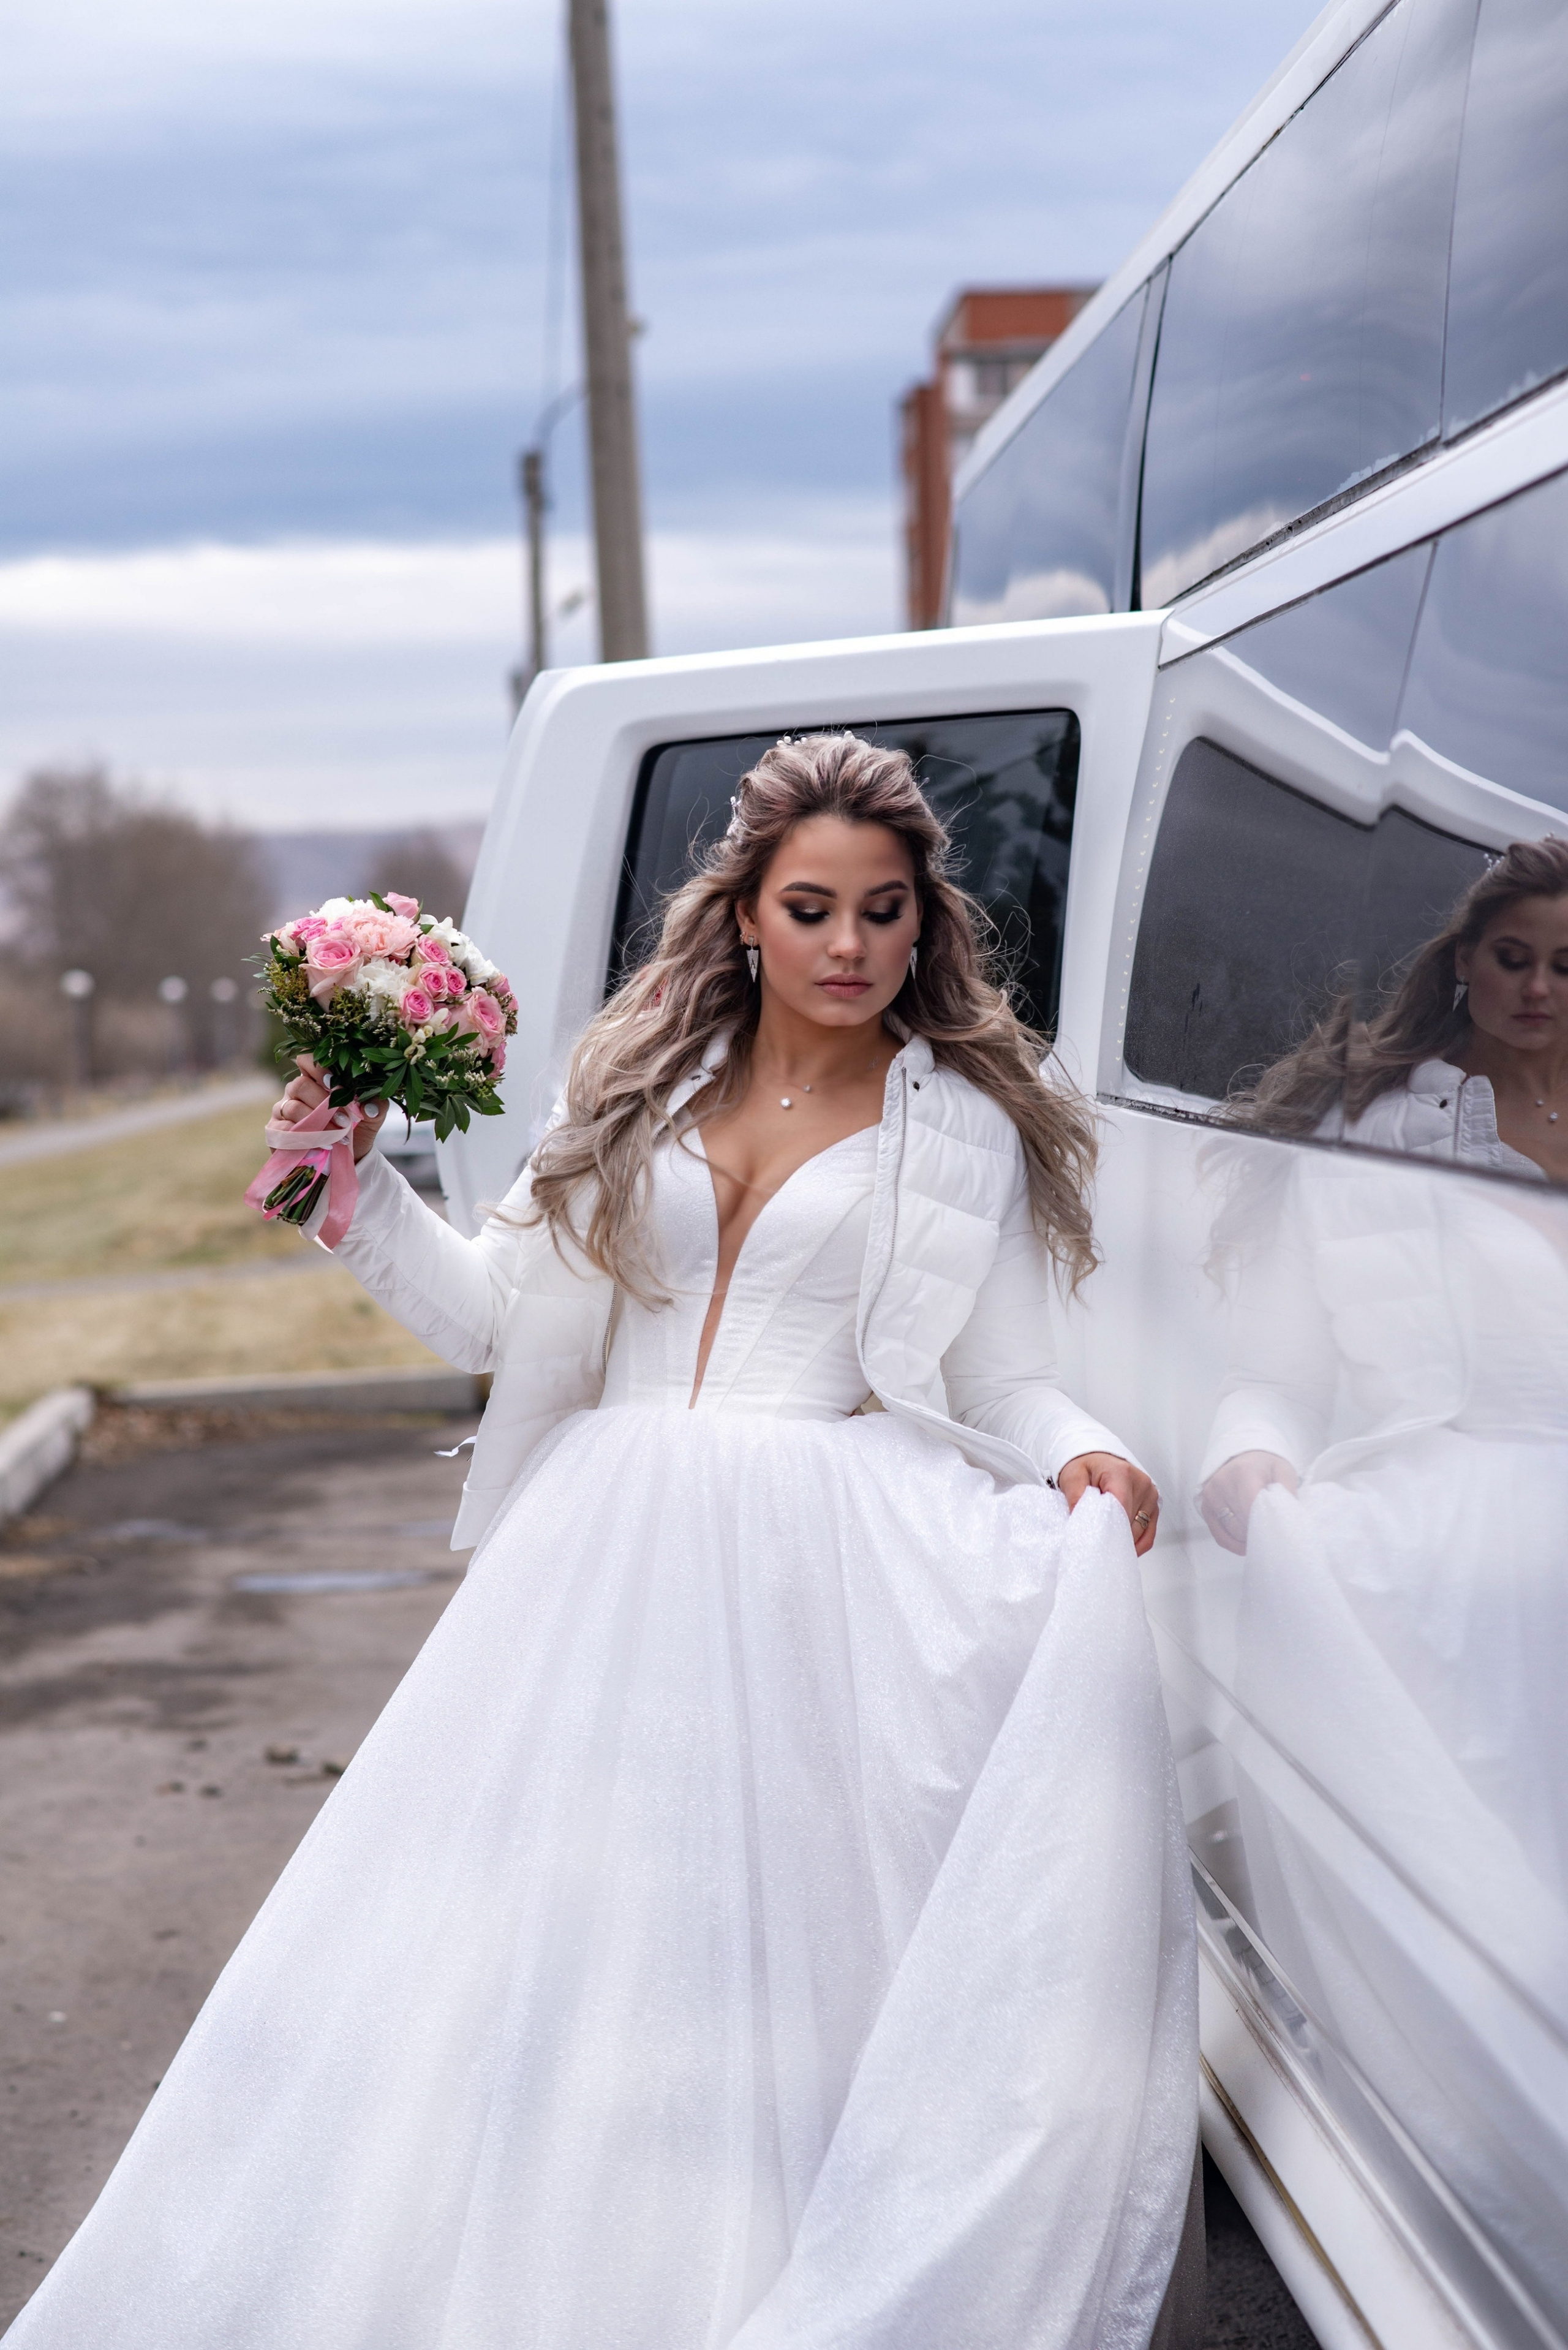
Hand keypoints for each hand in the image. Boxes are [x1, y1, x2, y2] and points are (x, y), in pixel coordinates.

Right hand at [270, 1053, 384, 1162]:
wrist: (347, 1159)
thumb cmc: (356, 1131)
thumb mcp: (371, 1119)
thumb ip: (375, 1107)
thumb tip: (369, 1106)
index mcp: (316, 1079)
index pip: (307, 1060)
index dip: (319, 1068)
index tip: (338, 1085)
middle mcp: (296, 1091)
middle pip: (300, 1084)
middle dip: (324, 1102)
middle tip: (345, 1119)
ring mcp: (283, 1110)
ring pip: (293, 1107)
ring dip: (318, 1122)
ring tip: (339, 1134)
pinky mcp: (276, 1131)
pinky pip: (285, 1130)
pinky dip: (306, 1138)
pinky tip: (324, 1145)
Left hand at [1058, 1453, 1159, 1556]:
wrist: (1097, 1458)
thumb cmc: (1087, 1466)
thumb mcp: (1072, 1476)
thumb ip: (1075, 1497)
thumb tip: (1080, 1520)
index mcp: (1122, 1473)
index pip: (1121, 1509)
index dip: (1108, 1528)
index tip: (1094, 1540)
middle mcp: (1141, 1484)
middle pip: (1130, 1523)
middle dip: (1111, 1535)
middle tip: (1094, 1540)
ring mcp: (1150, 1495)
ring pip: (1140, 1532)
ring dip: (1122, 1539)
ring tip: (1105, 1537)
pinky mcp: (1153, 1506)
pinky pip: (1149, 1534)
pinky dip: (1135, 1543)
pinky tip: (1121, 1545)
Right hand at [1198, 1451, 1297, 1555]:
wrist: (1245, 1457)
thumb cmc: (1266, 1467)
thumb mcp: (1284, 1472)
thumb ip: (1288, 1492)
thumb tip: (1288, 1518)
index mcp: (1243, 1472)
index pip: (1251, 1508)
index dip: (1264, 1524)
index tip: (1277, 1530)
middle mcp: (1221, 1483)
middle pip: (1241, 1523)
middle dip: (1258, 1531)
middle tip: (1272, 1532)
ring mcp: (1211, 1495)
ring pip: (1232, 1532)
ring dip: (1247, 1538)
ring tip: (1260, 1533)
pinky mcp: (1205, 1506)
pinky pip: (1219, 1535)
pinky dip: (1233, 1543)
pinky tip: (1246, 1544)